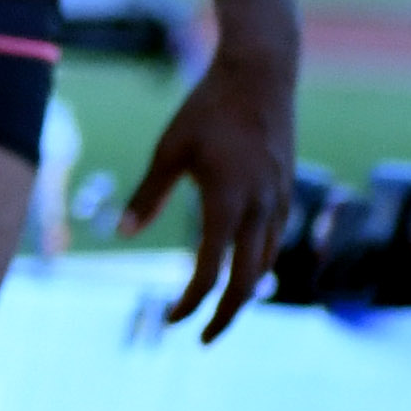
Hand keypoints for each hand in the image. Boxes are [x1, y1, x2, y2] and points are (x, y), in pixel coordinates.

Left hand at [127, 34, 294, 339]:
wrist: (262, 72)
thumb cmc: (207, 107)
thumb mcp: (170, 148)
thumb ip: (148, 194)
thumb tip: (123, 233)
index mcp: (228, 202)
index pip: (210, 272)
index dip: (189, 303)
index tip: (169, 320)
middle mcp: (261, 207)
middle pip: (248, 283)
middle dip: (225, 317)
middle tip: (202, 338)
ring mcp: (280, 199)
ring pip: (266, 263)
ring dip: (245, 292)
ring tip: (220, 309)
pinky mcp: (287, 189)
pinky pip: (276, 240)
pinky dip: (258, 262)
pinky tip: (244, 266)